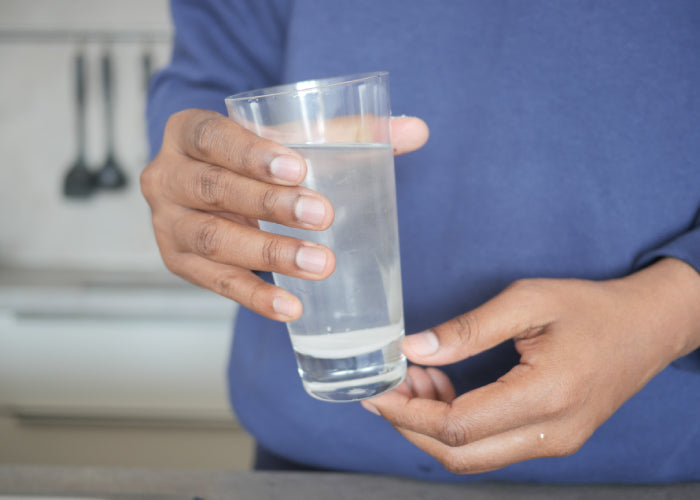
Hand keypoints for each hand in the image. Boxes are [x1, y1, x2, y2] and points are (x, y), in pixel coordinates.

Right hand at [141, 109, 428, 320]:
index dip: (249, 152)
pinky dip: (256, 296)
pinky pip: (217, 284)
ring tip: (320, 263)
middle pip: (212, 188)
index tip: (297, 167)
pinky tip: (292, 306)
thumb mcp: (287, 138)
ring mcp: (168, 224)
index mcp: (187, 131)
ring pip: (214, 239)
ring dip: (269, 253)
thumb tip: (415, 131)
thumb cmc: (252, 160)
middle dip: (268, 204)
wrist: (211, 187)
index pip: (211, 136)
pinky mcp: (181, 263)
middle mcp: (167, 176)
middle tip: (322, 215)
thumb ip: (347, 133)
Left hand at [363, 257, 699, 473]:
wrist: (648, 328)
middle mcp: (552, 434)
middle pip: (460, 455)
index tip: (376, 391)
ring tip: (416, 381)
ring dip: (433, 428)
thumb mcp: (529, 301)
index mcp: (547, 396)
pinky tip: (445, 391)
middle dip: (411, 426)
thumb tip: (415, 348)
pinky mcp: (552, 440)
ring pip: (474, 458)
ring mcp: (555, 443)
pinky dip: (458, 428)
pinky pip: (492, 448)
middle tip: (388, 388)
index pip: (458, 426)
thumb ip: (470, 328)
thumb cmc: (591, 308)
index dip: (407, 412)